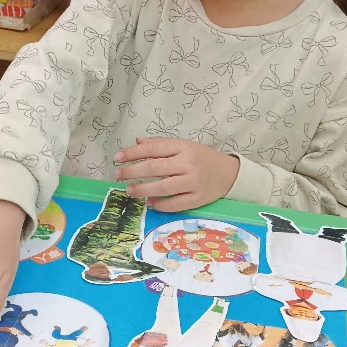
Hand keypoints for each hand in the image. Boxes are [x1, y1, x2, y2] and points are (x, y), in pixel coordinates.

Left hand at [113, 136, 239, 211]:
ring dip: (143, 190)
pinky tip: (150, 203)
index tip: (118, 157)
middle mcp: (188, 163)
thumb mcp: (183, 145)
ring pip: (164, 187)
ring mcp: (193, 182)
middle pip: (155, 168)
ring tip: (130, 190)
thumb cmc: (201, 158)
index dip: (133, 153)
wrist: (228, 173)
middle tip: (118, 175)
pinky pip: (176, 203)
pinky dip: (161, 204)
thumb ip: (160, 144)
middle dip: (133, 172)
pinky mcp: (198, 198)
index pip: (153, 149)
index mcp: (183, 147)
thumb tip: (137, 142)